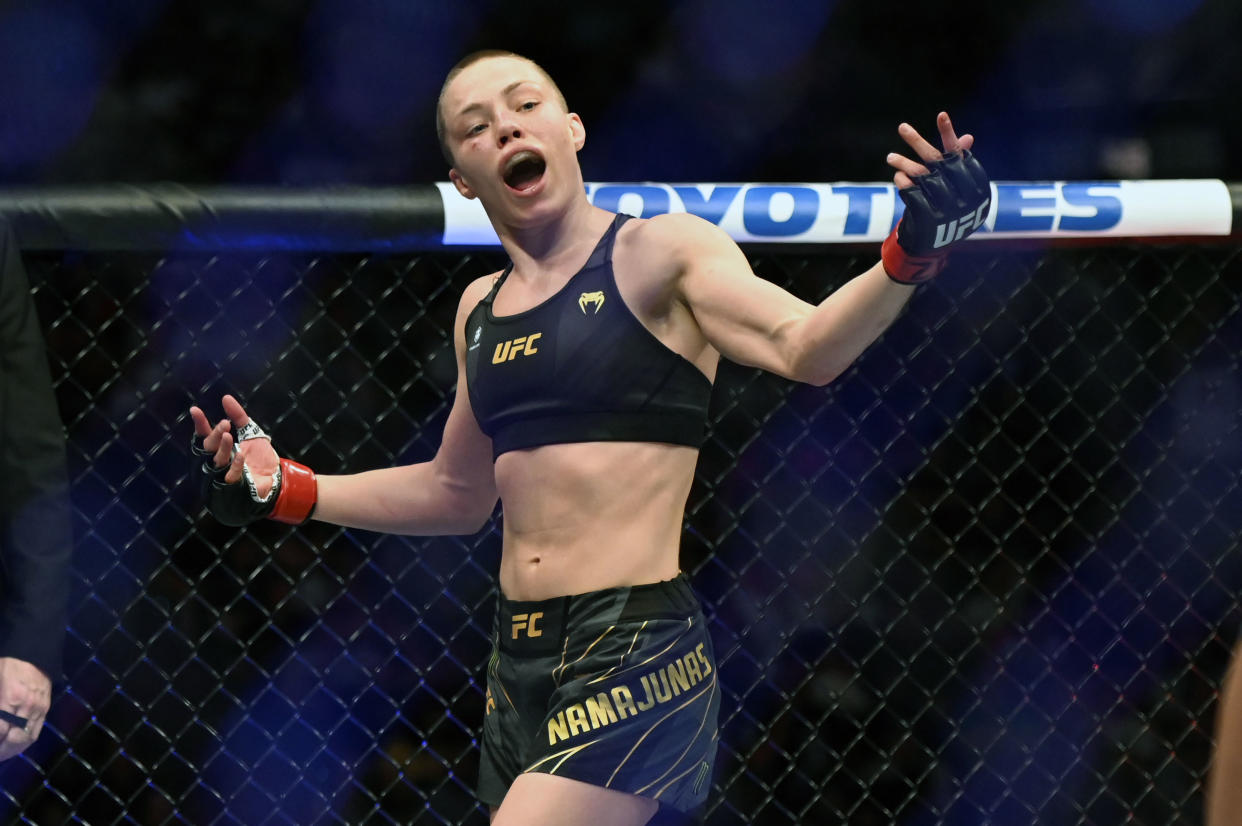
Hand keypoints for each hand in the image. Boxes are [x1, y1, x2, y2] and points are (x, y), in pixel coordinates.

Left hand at [0, 657, 49, 760]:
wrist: (33, 655)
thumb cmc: (7, 667)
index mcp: (10, 698)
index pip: (1, 729)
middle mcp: (26, 706)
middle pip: (15, 739)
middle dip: (3, 750)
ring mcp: (38, 709)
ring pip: (27, 738)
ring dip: (13, 750)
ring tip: (2, 754)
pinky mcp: (45, 709)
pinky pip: (35, 732)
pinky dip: (24, 742)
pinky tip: (15, 746)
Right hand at [190, 394, 278, 499]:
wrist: (276, 479)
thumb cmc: (259, 458)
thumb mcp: (251, 433)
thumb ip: (239, 417)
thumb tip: (226, 398)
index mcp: (219, 449)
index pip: (204, 436)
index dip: (200, 424)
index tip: (195, 410)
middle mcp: (217, 462)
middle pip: (207, 449)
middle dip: (214, 435)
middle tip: (224, 425)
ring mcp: (223, 475)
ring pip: (216, 462)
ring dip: (221, 448)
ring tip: (228, 436)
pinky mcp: (234, 487)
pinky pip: (230, 477)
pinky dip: (234, 465)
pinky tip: (240, 455)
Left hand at [879, 112, 989, 283]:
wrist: (934, 245)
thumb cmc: (946, 210)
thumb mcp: (954, 187)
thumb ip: (958, 164)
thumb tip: (967, 137)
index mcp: (974, 186)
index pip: (959, 154)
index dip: (950, 135)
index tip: (941, 114)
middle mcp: (964, 196)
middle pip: (938, 162)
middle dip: (919, 143)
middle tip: (902, 126)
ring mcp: (948, 209)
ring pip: (923, 178)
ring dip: (904, 164)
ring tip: (889, 157)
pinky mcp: (931, 221)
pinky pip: (913, 196)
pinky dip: (905, 184)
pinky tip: (898, 178)